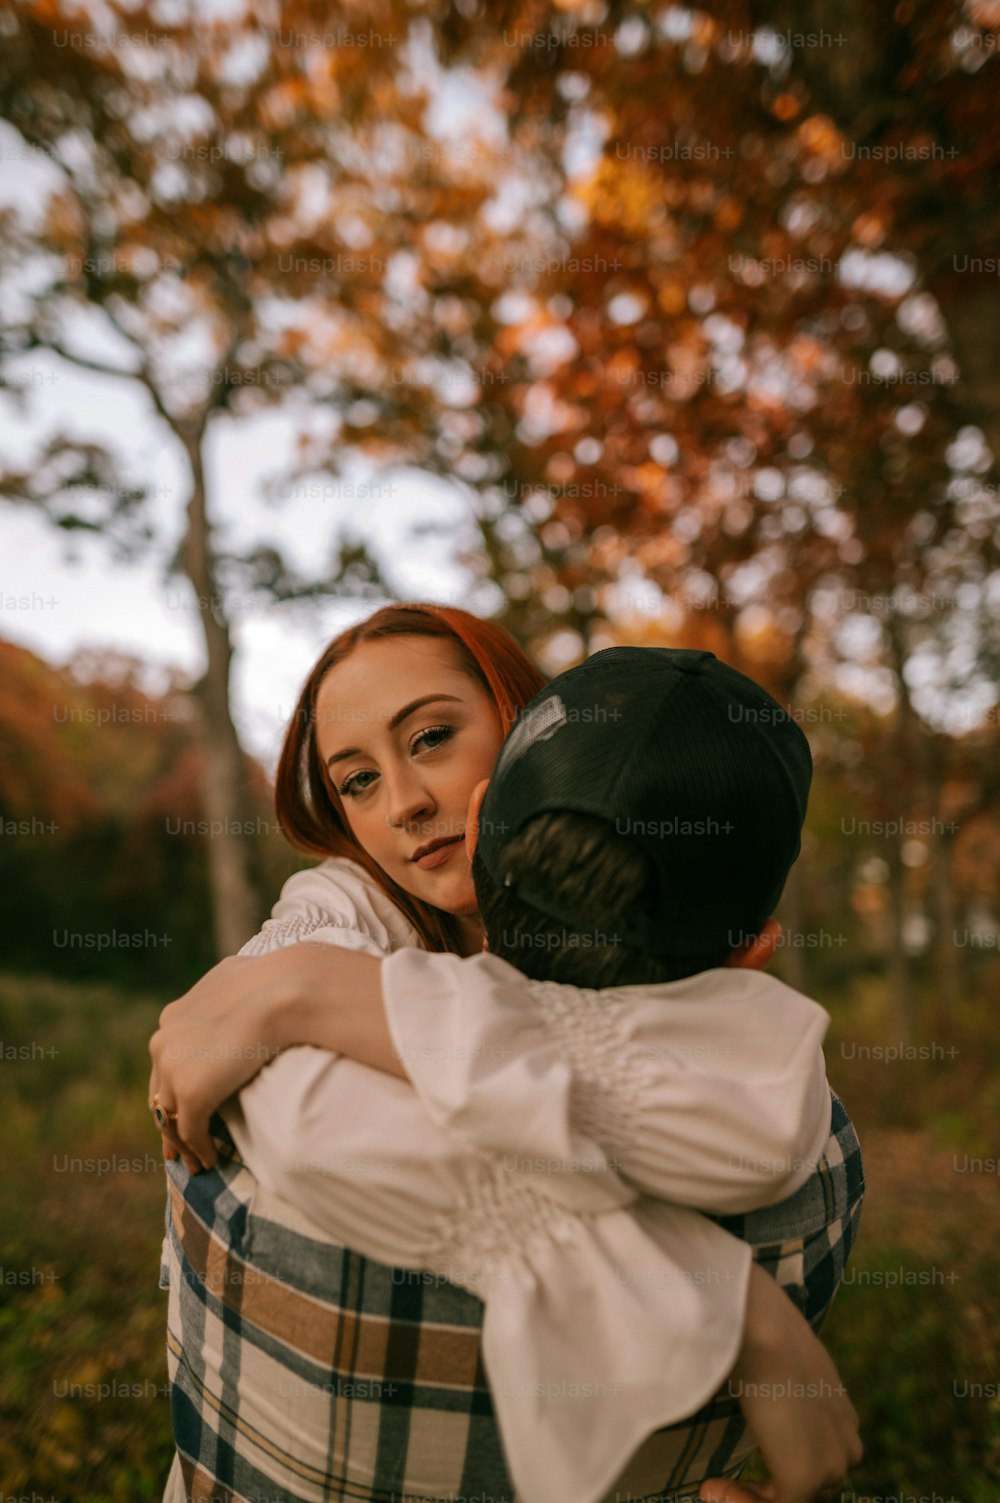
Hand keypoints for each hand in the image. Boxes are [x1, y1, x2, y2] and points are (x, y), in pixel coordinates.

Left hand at [148, 955, 285, 1169]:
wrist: (282, 992)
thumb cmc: (273, 980)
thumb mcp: (236, 978)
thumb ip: (225, 992)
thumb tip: (238, 979)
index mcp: (172, 1017)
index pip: (165, 1063)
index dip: (173, 1088)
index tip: (180, 1108)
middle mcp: (163, 1044)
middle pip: (161, 1093)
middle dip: (168, 1121)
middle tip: (175, 1149)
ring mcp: (174, 1071)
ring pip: (170, 1118)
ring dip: (182, 1143)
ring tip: (197, 1163)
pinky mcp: (193, 1095)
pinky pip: (190, 1132)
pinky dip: (199, 1149)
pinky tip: (211, 1160)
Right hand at [700, 1264, 860, 1502]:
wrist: (763, 1332)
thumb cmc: (762, 1334)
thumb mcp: (781, 1363)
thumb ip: (781, 1389)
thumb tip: (754, 1393)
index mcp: (844, 1417)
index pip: (820, 1459)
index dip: (779, 1468)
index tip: (743, 1458)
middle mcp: (847, 1444)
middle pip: (811, 1486)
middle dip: (765, 1491)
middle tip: (719, 1484)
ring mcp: (831, 1465)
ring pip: (793, 1499)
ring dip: (749, 1498)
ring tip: (710, 1488)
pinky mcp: (804, 1479)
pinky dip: (738, 1500)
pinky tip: (709, 1487)